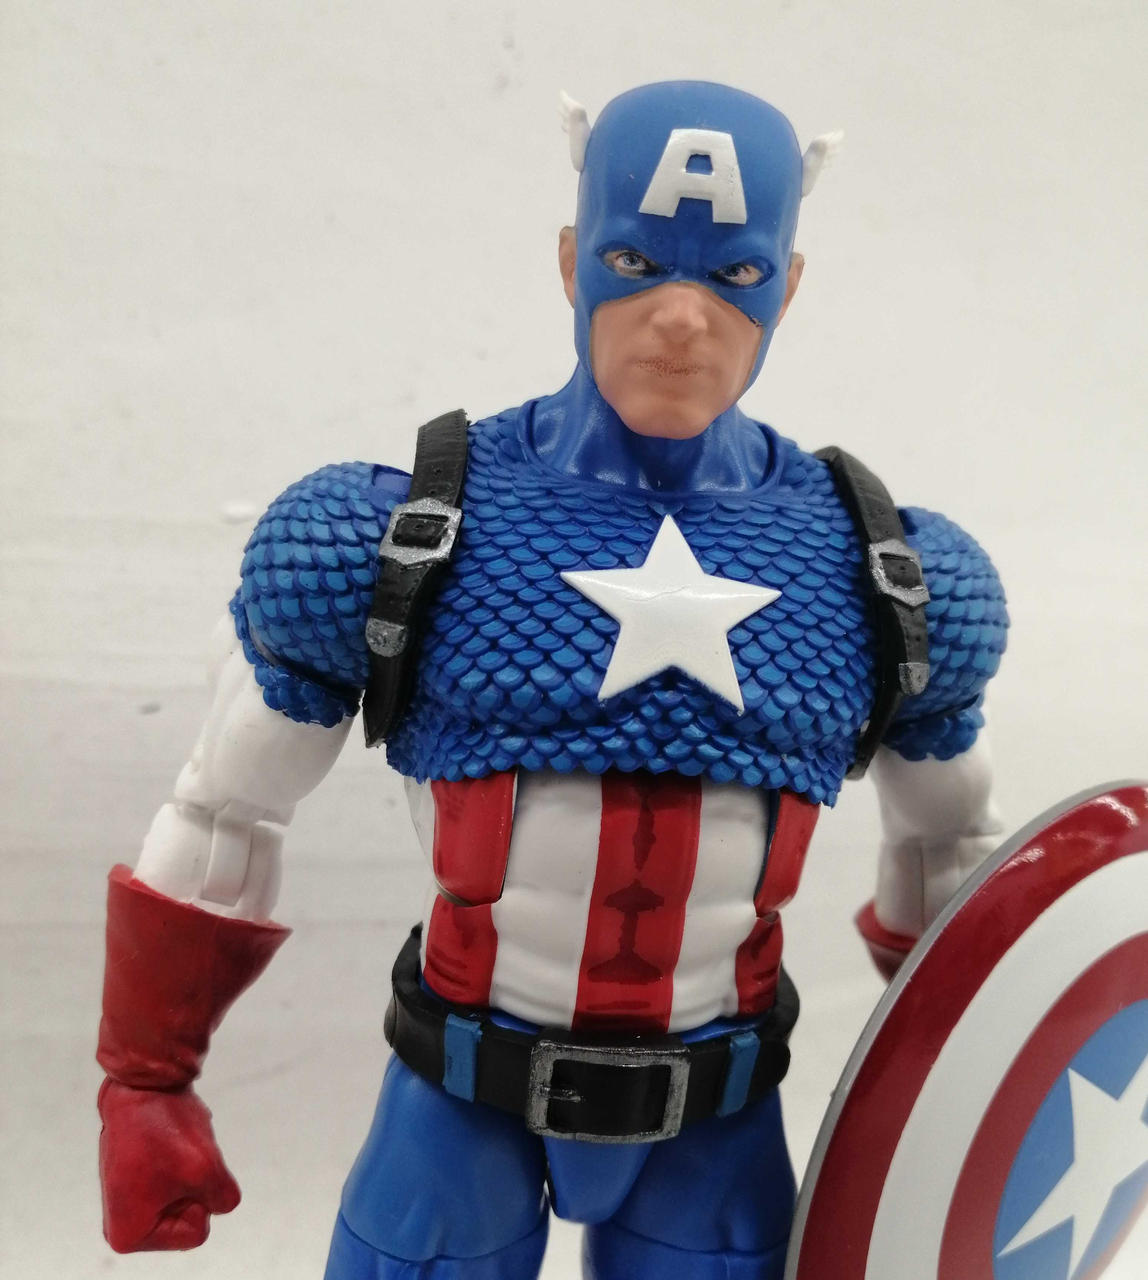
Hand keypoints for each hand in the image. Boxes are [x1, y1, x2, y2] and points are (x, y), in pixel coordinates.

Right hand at [98, 1078, 240, 1251]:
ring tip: (172, 1144)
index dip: (201, 1195)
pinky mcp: (138, 1178)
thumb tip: (220, 1202)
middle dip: (196, 1182)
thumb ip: (224, 1198)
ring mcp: (129, 1201)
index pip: (197, 1232)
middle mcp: (123, 1225)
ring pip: (190, 1193)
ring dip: (193, 1167)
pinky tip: (168, 1137)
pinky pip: (181, 1176)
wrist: (141, 1082)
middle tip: (176, 1154)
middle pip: (192, 1215)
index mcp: (130, 1236)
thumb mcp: (208, 1168)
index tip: (175, 1167)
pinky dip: (185, 1156)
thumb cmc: (167, 1126)